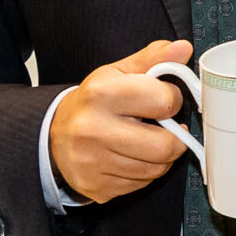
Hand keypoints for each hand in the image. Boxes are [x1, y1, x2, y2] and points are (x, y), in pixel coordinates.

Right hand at [50, 39, 194, 202]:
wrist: (53, 134)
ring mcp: (91, 162)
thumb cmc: (94, 102)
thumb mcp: (118, 73)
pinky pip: (142, 184)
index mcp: (101, 94)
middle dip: (174, 137)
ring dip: (160, 156)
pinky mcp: (95, 187)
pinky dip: (144, 172)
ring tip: (145, 140)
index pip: (164, 101)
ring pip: (157, 168)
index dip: (172, 99)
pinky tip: (131, 156)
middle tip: (165, 128)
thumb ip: (153, 59)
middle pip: (165, 145)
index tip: (163, 99)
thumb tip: (183, 48)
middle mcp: (92, 130)